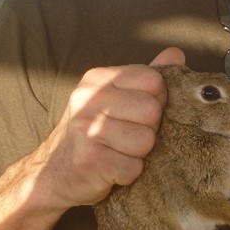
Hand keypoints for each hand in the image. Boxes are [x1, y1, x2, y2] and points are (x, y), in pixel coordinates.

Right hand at [38, 47, 185, 209]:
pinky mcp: (91, 160)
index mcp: (98, 80)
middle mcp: (89, 100)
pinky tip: (111, 169)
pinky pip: (134, 167)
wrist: (53, 174)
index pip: (153, 79)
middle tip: (126, 136)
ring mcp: (87, 129)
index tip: (139, 112)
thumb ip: (145, 77)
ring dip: (138, 154)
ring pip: (146, 140)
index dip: (156, 99)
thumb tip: (176, 54)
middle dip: (148, 129)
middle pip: (152, 110)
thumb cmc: (90, 134)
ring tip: (118, 152)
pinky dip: (128, 173)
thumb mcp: (113, 98)